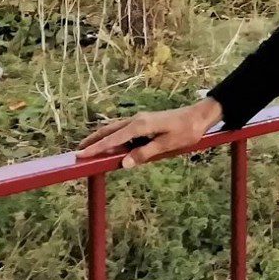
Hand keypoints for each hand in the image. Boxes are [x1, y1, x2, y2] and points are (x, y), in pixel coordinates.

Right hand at [77, 97, 222, 167]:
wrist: (199, 116)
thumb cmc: (186, 131)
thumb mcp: (167, 145)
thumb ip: (145, 153)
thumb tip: (124, 163)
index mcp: (140, 125)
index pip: (113, 138)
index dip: (97, 147)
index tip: (81, 154)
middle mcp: (137, 120)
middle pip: (110, 130)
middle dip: (94, 140)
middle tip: (79, 151)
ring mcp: (141, 120)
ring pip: (116, 129)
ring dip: (103, 138)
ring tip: (90, 148)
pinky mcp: (145, 123)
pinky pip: (125, 130)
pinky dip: (114, 137)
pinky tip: (112, 145)